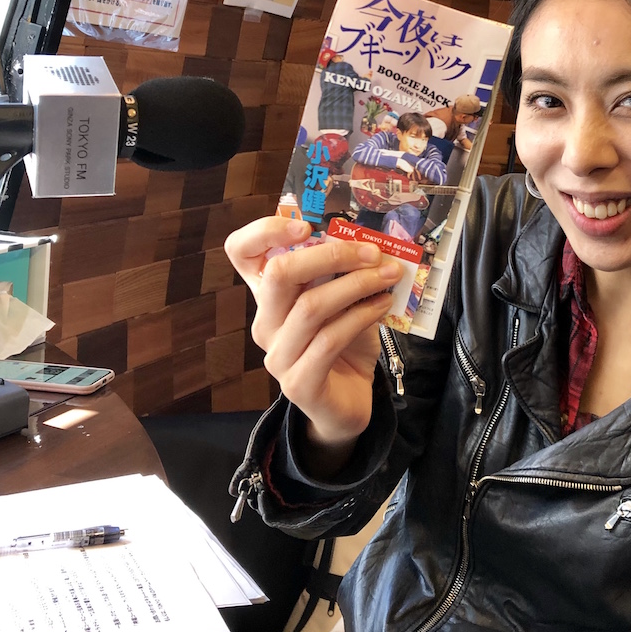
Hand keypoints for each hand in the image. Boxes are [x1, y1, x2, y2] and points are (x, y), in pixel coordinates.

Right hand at [225, 217, 401, 468]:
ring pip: (311, 307)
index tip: (307, 226)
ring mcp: (277, 355)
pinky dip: (362, 316)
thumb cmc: (344, 344)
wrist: (347, 405)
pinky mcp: (298, 383)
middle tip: (373, 251)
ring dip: (357, 285)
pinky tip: (384, 305)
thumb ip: (345, 274)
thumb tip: (373, 244)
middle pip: (280, 274)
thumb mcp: (344, 301)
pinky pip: (330, 339)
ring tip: (389, 276)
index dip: (265, 231)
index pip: (241, 252)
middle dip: (331, 255)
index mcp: (269, 296)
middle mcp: (265, 323)